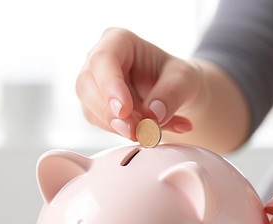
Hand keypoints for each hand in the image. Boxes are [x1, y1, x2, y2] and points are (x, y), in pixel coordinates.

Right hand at [75, 28, 201, 139]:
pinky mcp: (96, 108)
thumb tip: (152, 115)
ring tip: (150, 133)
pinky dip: (124, 133)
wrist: (176, 95)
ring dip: (118, 127)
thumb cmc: (178, 78)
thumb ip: (171, 94)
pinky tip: (147, 132)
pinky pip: (101, 124)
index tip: (124, 110)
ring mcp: (94, 85)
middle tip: (136, 131)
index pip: (103, 59)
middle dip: (110, 112)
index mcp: (118, 41)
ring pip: (90, 109)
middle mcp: (99, 61)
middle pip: (87, 86)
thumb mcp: (185, 80)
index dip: (110, 85)